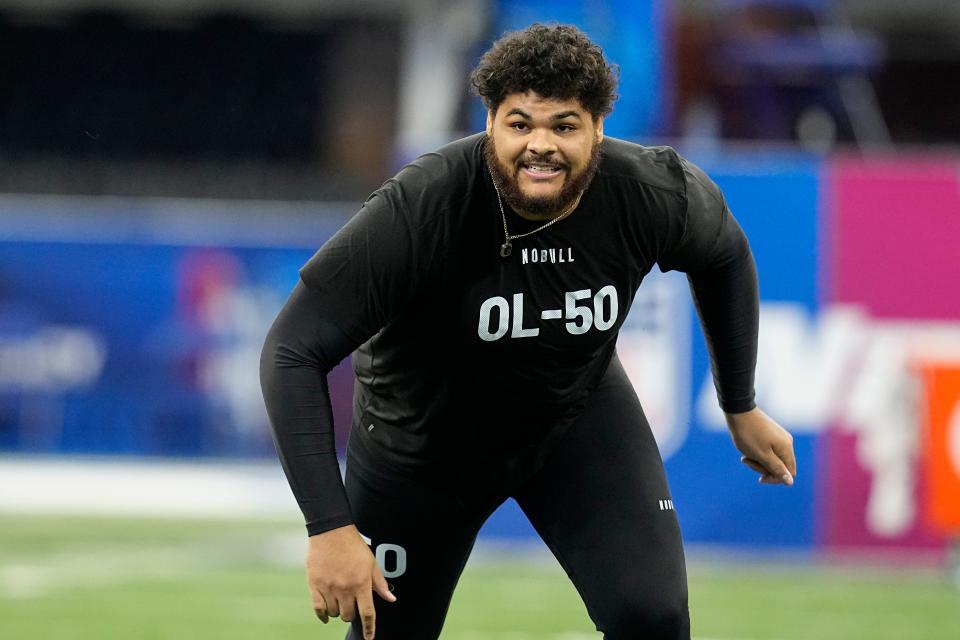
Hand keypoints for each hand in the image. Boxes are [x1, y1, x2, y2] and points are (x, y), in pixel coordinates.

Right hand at [306, 524, 395, 638]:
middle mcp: (345, 588)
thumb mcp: (372, 563)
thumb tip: (391, 599)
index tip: (369, 638)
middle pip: (349, 615)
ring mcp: (329, 587)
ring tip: (340, 600)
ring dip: (338, 611)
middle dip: (352, 615)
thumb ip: (380, 583)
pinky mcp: (314, 585)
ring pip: (334, 613)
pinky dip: (323, 615)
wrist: (331, 531)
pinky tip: (326, 615)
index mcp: (361, 583)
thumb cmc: (354, 546)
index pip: (368, 613)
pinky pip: (318, 609)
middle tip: (352, 605)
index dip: (370, 628)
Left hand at [724, 407, 796, 485]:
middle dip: (763, 467)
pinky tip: (746, 451)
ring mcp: (779, 437)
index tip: (760, 478)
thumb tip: (790, 482)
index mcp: (787, 448)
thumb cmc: (748, 435)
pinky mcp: (771, 434)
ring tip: (744, 456)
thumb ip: (776, 469)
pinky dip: (757, 453)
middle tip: (746, 461)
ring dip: (758, 461)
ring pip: (772, 458)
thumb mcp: (762, 455)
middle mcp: (786, 442)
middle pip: (780, 466)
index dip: (775, 478)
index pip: (789, 472)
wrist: (738, 411)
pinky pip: (767, 450)